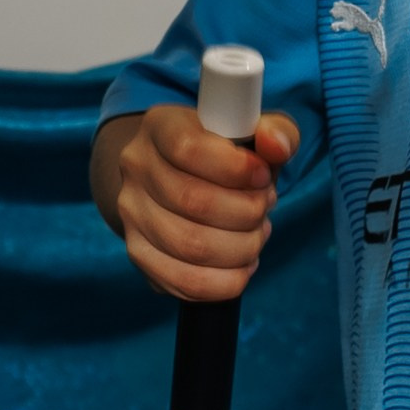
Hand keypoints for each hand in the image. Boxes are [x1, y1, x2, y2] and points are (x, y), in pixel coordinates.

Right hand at [107, 104, 301, 302]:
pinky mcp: (139, 254)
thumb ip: (277, 132)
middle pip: (194, 202)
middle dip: (247, 211)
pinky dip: (227, 281)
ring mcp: (132, 213)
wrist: (178, 179)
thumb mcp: (254, 133)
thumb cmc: (225, 155)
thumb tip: (276, 146)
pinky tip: (243, 263)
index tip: (263, 176)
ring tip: (256, 234)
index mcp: (161, 126)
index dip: (236, 169)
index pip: (189, 149)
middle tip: (264, 207)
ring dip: (242, 246)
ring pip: (191, 246)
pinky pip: (185, 283)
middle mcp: (137, 167)